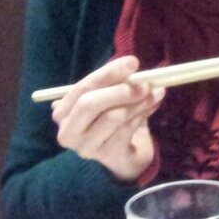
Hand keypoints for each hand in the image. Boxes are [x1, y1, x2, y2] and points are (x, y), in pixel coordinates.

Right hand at [50, 56, 164, 182]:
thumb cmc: (110, 118)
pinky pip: (127, 130)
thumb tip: (132, 66)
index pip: (82, 88)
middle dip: (120, 90)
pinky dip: (143, 114)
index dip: (108, 73)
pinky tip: (153, 105)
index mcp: (62, 112)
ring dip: (138, 102)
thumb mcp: (108, 98)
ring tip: (156, 92)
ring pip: (113, 117)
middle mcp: (68, 132)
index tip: (132, 62)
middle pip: (89, 104)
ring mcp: (86, 147)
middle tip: (145, 83)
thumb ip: (114, 83)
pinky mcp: (107, 156)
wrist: (123, 153)